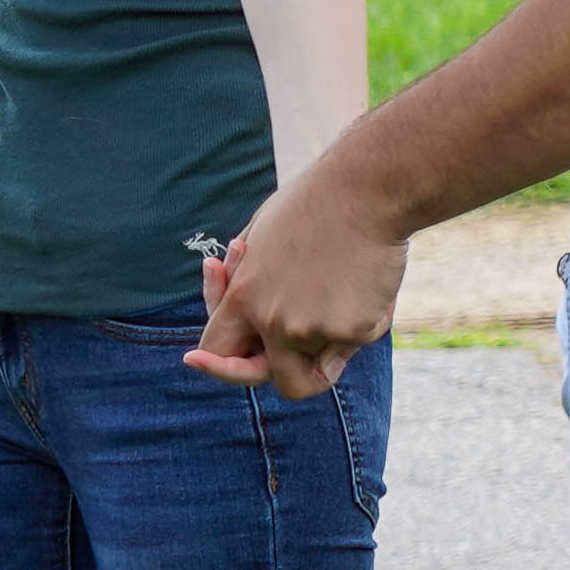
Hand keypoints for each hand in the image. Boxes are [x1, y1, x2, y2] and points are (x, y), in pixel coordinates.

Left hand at [186, 183, 406, 397]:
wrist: (367, 191)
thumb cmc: (317, 204)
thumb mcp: (262, 239)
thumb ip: (251, 282)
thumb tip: (253, 319)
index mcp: (244, 296)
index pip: (220, 348)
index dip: (219, 365)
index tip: (198, 362)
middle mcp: (271, 320)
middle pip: (268, 378)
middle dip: (280, 373)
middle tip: (304, 367)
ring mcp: (311, 328)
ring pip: (322, 359)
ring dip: (335, 336)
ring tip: (347, 286)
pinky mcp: (353, 330)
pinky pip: (356, 341)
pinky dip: (366, 319)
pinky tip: (370, 282)